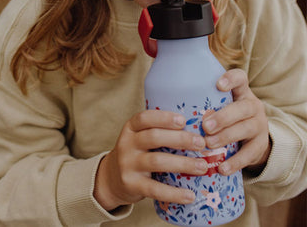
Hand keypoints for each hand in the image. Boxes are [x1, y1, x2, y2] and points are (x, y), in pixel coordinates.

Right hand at [93, 110, 208, 210]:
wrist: (112, 178)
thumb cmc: (136, 153)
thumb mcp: (139, 137)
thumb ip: (159, 132)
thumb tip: (196, 130)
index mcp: (130, 128)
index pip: (144, 118)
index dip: (163, 118)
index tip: (183, 120)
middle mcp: (127, 143)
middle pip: (153, 137)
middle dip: (180, 139)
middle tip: (201, 143)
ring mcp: (128, 164)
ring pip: (156, 161)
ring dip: (182, 163)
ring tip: (202, 166)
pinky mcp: (132, 185)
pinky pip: (154, 189)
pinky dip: (174, 193)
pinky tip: (190, 195)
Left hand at [202, 69, 270, 175]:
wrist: (253, 138)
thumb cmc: (227, 117)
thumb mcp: (221, 105)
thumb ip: (203, 102)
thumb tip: (163, 100)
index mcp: (241, 92)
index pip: (240, 78)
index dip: (231, 79)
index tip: (218, 85)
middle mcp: (253, 106)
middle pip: (243, 108)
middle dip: (224, 117)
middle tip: (205, 126)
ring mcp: (259, 125)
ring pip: (246, 129)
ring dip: (226, 137)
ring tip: (209, 144)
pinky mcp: (261, 145)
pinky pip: (250, 154)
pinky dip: (235, 162)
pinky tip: (222, 168)